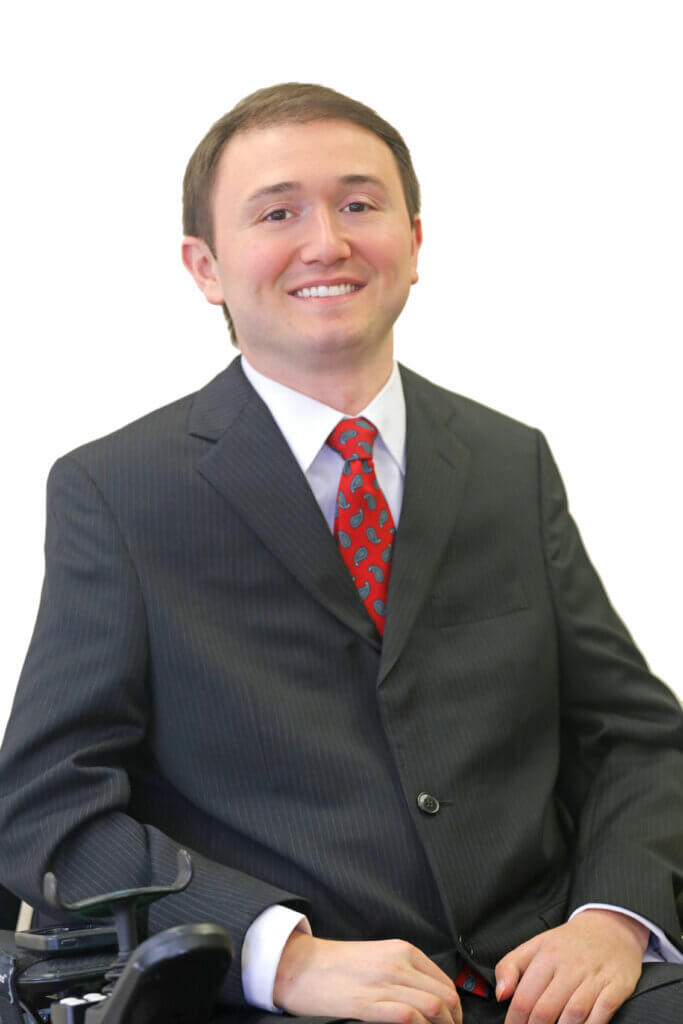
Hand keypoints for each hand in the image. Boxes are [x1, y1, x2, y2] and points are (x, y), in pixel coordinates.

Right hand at [273, 931, 462, 1023]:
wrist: (301, 966)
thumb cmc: (336, 966)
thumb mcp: (378, 956)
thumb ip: (404, 971)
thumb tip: (430, 999)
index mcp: (403, 951)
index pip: (445, 981)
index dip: (455, 1007)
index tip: (453, 1021)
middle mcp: (398, 964)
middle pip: (445, 996)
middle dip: (454, 1021)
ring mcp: (384, 983)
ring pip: (434, 1007)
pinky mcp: (368, 1003)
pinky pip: (409, 1016)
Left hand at [495, 908, 648, 1023]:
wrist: (610, 928)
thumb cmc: (568, 943)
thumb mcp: (535, 945)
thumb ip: (510, 966)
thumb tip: (500, 995)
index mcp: (546, 955)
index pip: (524, 997)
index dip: (515, 1021)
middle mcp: (569, 965)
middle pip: (546, 1010)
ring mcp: (594, 977)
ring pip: (573, 1016)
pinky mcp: (616, 987)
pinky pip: (601, 1015)